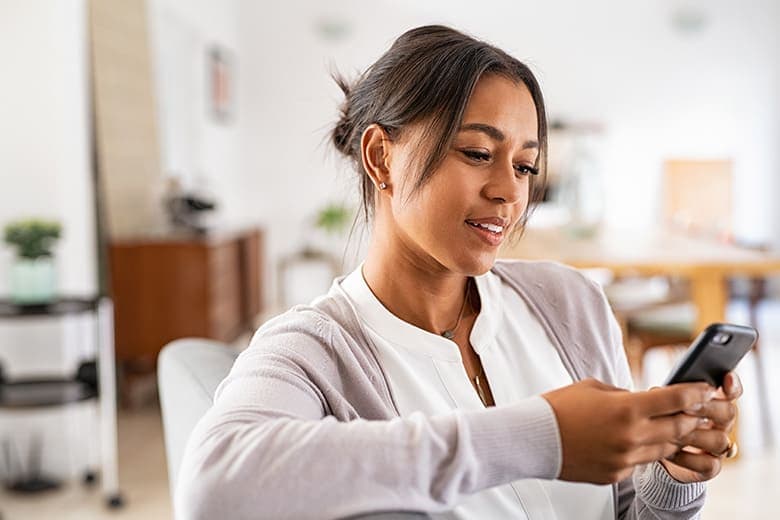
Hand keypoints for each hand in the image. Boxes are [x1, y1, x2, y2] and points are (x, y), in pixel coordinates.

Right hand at [542, 378, 714, 484]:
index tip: (704, 390)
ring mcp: (625, 459)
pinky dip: (642, 451)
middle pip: (678, 427)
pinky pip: (640, 462)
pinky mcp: (616, 474)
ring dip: (669, 436)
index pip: (675, 399)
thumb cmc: (559, 408)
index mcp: (626, 408)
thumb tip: (641, 400)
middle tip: (695, 409)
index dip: (695, 393)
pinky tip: (630, 441)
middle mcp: (631, 436)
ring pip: (663, 449)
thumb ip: (624, 395)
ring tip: (667, 425)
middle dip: (690, 416)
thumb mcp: (594, 388)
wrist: (534, 438)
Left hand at [660, 372, 742, 482]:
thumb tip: (658, 391)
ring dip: (694, 434)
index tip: (726, 378)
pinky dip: (688, 458)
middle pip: (729, 413)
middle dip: (707, 408)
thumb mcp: (661, 402)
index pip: (731, 391)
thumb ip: (668, 395)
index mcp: (713, 402)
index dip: (732, 385)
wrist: (650, 449)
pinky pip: (709, 464)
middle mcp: (721, 424)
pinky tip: (670, 452)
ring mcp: (717, 446)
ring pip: (721, 440)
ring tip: (671, 432)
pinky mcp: (709, 467)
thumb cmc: (657, 417)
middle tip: (686, 406)